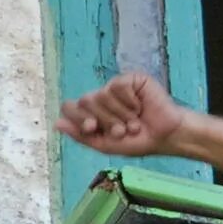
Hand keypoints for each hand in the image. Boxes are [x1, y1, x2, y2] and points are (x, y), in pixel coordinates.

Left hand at [56, 72, 189, 158]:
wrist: (166, 137)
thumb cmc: (140, 141)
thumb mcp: (106, 144)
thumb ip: (81, 135)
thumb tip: (56, 123)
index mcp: (93, 112)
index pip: (70, 107)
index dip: (79, 118)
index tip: (93, 128)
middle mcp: (102, 96)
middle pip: (85, 101)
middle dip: (105, 121)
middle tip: (122, 130)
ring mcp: (116, 86)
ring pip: (102, 94)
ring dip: (120, 115)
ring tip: (135, 122)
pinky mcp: (131, 79)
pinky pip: (118, 87)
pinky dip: (129, 103)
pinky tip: (140, 107)